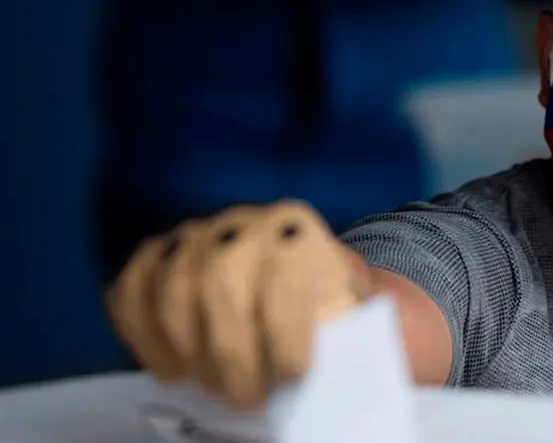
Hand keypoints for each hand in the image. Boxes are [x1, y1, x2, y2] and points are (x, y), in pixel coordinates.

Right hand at [107, 201, 372, 408]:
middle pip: (221, 282)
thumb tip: (340, 366)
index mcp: (297, 229)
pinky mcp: (157, 254)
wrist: (295, 266)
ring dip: (191, 352)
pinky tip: (172, 370)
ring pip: (174, 291)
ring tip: (216, 387)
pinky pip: (132, 291)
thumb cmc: (323, 297)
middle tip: (248, 397)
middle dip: (232, 353)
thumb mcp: (352, 307)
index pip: (283, 277)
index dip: (285, 334)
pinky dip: (143, 336)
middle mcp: (242, 223)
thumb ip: (347, 330)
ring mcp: (194, 235)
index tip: (293, 375)